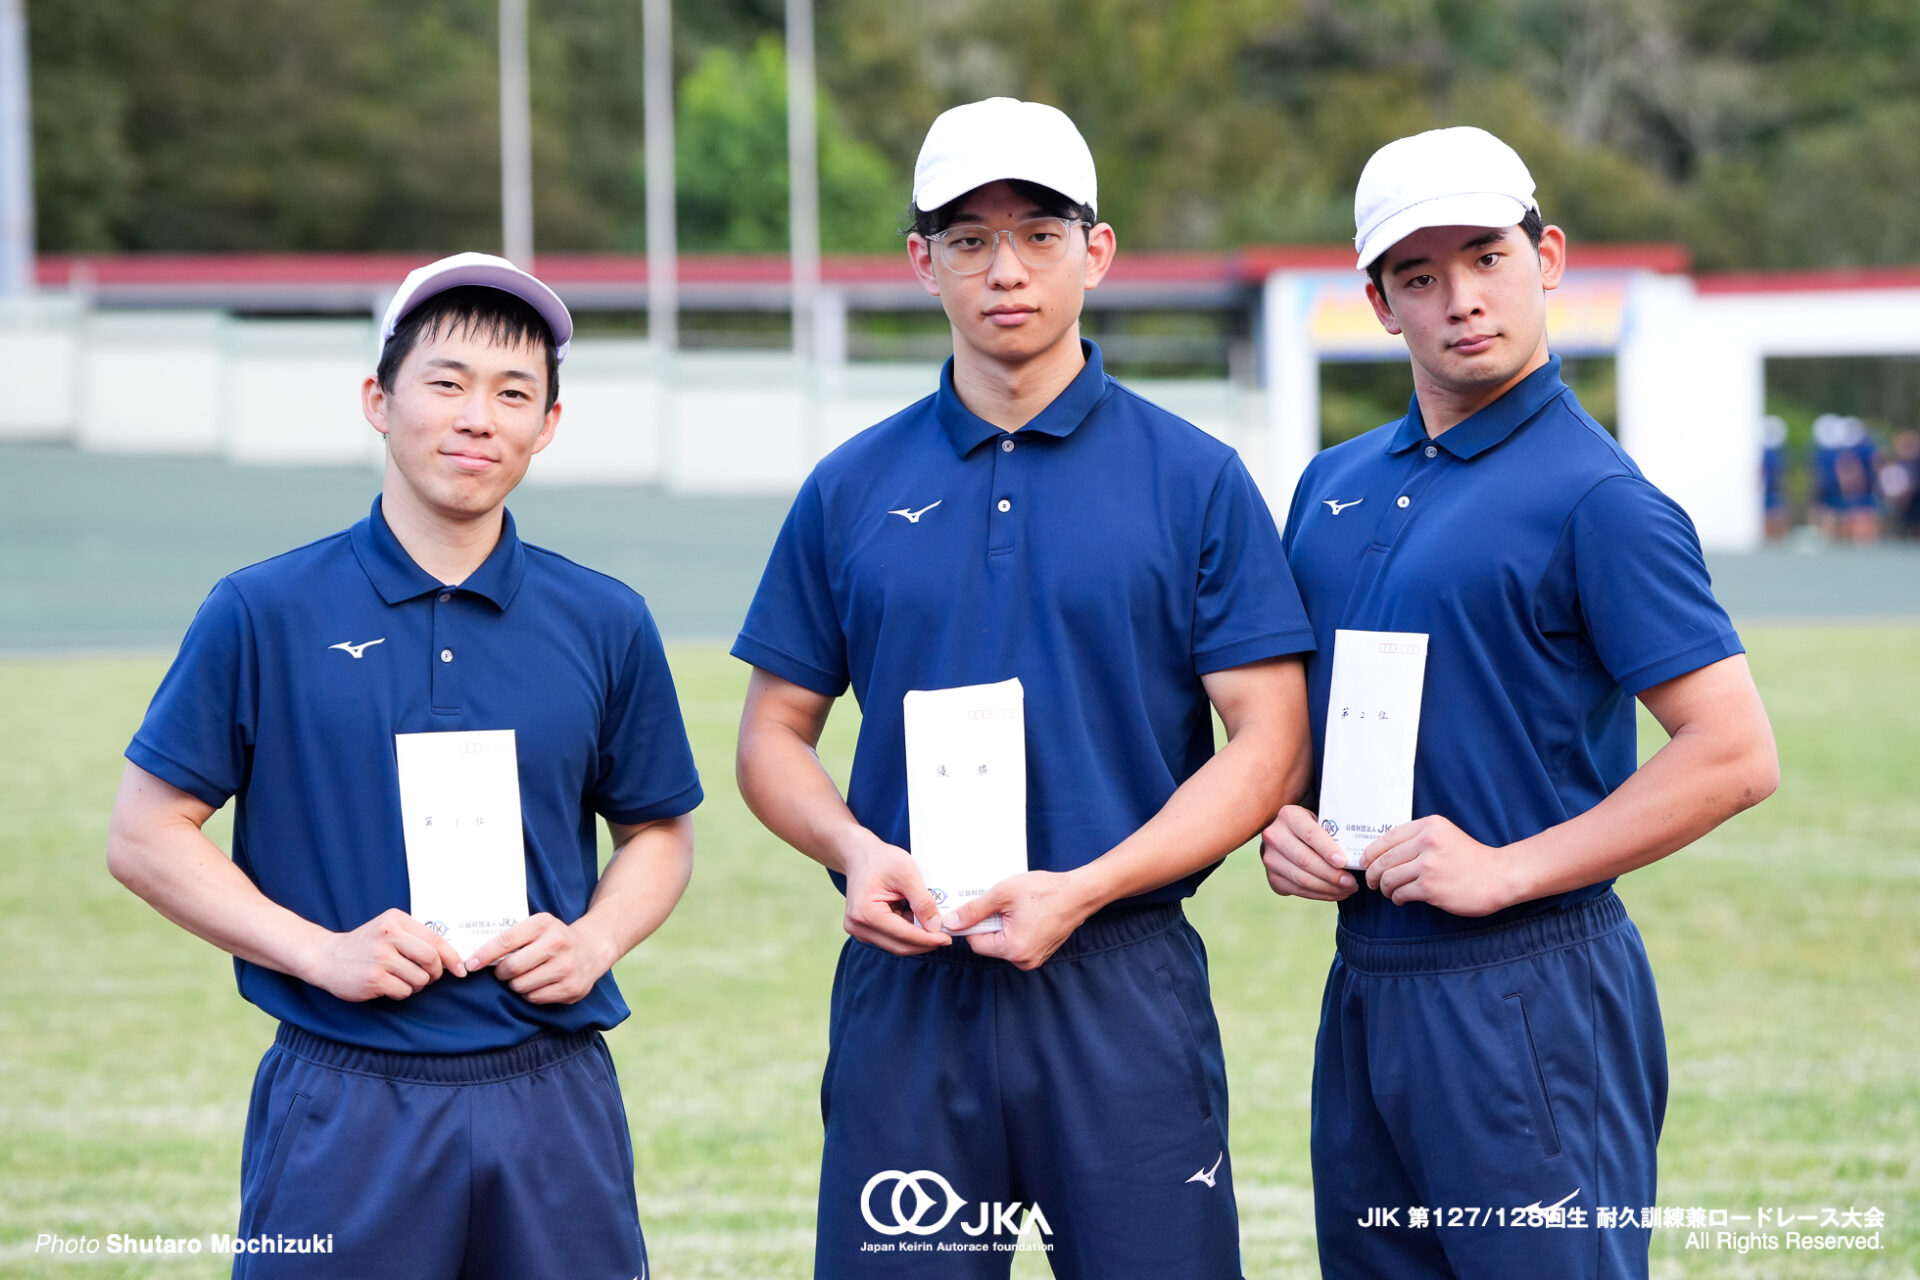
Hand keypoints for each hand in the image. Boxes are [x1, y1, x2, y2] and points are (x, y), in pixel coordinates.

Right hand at [304, 907, 466, 1001]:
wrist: (326, 958)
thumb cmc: (364, 945)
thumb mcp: (389, 929)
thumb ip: (416, 937)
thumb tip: (451, 958)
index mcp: (396, 920)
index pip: (435, 938)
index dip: (452, 956)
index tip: (460, 969)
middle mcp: (388, 935)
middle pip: (431, 959)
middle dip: (434, 973)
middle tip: (427, 977)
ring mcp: (380, 958)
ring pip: (420, 978)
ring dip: (415, 985)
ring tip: (400, 979)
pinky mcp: (373, 979)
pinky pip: (404, 991)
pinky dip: (401, 993)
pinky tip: (387, 986)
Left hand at [463, 913, 617, 1004]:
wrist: (592, 948)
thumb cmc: (554, 938)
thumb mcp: (537, 926)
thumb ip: (513, 937)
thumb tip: (478, 957)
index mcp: (544, 924)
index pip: (505, 942)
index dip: (484, 955)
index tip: (471, 964)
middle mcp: (558, 944)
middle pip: (511, 968)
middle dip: (502, 973)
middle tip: (505, 971)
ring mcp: (566, 967)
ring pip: (521, 986)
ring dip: (516, 984)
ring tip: (525, 976)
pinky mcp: (571, 988)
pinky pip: (535, 998)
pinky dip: (530, 994)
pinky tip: (539, 983)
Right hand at [840, 837, 950, 954]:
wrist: (860, 855)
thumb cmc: (881, 860)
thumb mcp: (907, 873)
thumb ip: (922, 901)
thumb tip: (935, 927)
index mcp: (866, 913)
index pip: (903, 935)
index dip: (928, 939)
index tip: (948, 938)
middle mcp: (859, 926)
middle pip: (900, 946)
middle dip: (925, 943)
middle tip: (946, 937)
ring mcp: (860, 930)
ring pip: (897, 945)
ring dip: (917, 939)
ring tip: (936, 928)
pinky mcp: (866, 930)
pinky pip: (892, 938)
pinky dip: (909, 933)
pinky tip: (921, 923)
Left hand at [942, 870, 1096, 970]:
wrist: (1080, 893)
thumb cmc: (1045, 891)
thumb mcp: (1003, 894)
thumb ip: (974, 910)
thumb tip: (951, 922)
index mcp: (1012, 949)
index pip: (976, 942)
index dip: (973, 923)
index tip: (979, 906)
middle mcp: (1023, 961)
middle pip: (990, 944)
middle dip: (990, 923)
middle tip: (1002, 903)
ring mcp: (1034, 959)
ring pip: (1004, 942)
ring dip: (1004, 925)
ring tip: (1017, 907)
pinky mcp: (1041, 952)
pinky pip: (1018, 942)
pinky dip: (1016, 928)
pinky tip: (1027, 912)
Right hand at [1260, 805, 1355, 900]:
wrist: (1285, 835)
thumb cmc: (1311, 827)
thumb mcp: (1318, 820)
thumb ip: (1332, 832)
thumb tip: (1356, 856)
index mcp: (1289, 816)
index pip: (1311, 834)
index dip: (1328, 850)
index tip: (1344, 862)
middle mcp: (1274, 836)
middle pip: (1306, 860)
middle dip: (1332, 875)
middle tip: (1352, 883)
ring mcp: (1270, 858)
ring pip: (1302, 878)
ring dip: (1328, 888)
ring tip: (1347, 890)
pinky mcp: (1272, 876)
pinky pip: (1298, 890)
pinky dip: (1319, 894)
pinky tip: (1334, 893)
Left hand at [1363, 815, 1518, 915]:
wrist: (1499, 876)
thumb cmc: (1470, 858)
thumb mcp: (1445, 835)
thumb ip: (1417, 838)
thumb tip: (1382, 851)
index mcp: (1429, 826)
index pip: (1386, 838)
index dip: (1371, 853)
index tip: (1365, 862)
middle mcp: (1426, 842)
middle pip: (1383, 859)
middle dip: (1372, 873)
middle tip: (1372, 882)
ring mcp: (1428, 865)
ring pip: (1388, 877)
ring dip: (1384, 888)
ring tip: (1388, 892)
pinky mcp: (1430, 887)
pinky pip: (1400, 893)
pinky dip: (1396, 898)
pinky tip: (1401, 899)